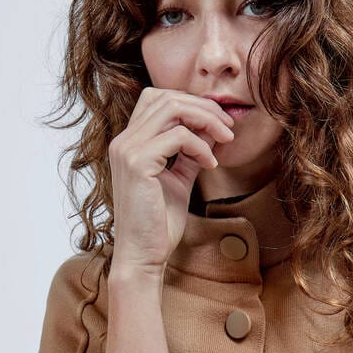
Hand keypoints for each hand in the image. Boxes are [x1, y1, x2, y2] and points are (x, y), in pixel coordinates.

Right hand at [108, 87, 234, 275]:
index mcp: (129, 143)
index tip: (218, 123)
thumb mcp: (179, 179)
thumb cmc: (159, 223)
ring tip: (226, 140)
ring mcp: (127, 150)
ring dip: (206, 120)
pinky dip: (201, 147)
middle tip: (228, 129)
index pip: (158, 99)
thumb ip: (190, 153)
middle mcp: (123, 141)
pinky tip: (211, 165)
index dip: (191, 103)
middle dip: (203, 108)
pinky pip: (178, 136)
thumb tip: (212, 130)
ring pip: (172, 109)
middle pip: (166, 97)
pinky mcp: (138, 164)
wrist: (144, 255)